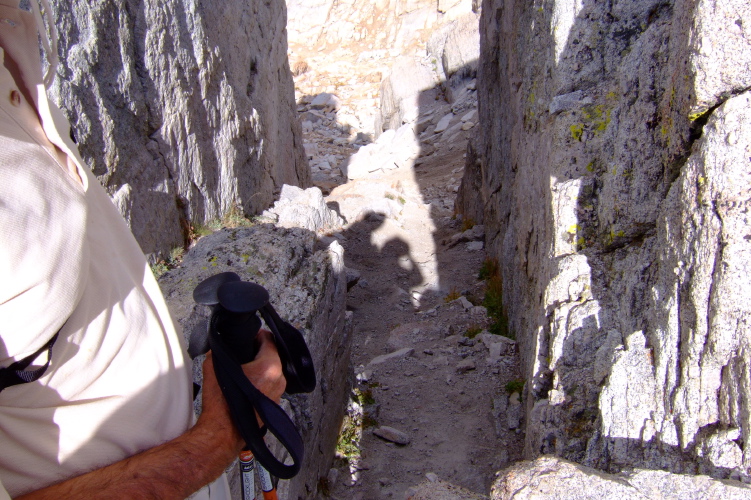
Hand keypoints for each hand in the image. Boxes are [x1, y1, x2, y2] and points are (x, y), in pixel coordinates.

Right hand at [197, 329, 286, 453]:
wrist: (224, 431)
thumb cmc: (222, 405)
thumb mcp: (214, 367)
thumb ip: (219, 351)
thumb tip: (219, 346)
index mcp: (269, 367)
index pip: (270, 340)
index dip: (259, 335)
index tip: (253, 335)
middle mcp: (278, 380)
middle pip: (273, 356)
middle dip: (259, 352)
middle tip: (246, 351)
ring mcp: (278, 393)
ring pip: (272, 372)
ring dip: (260, 368)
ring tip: (244, 369)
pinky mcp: (274, 404)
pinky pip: (270, 385)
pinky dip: (261, 382)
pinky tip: (247, 384)